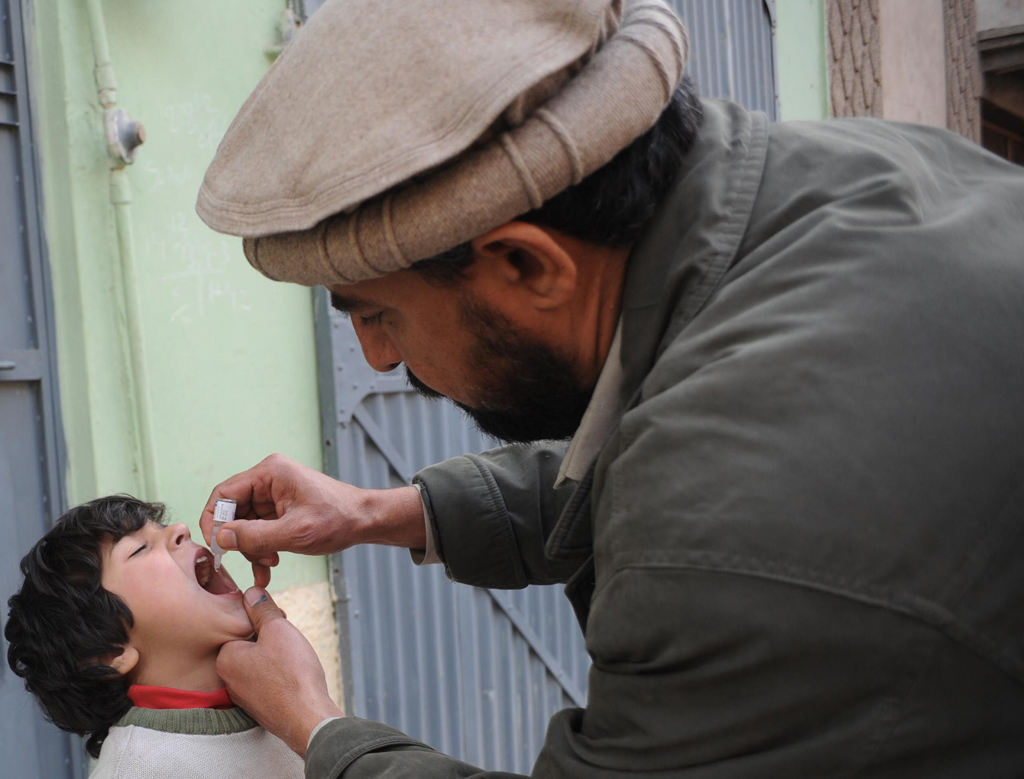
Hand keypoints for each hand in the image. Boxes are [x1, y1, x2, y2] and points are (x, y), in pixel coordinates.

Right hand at [200, 454, 423, 586]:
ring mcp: (274, 495)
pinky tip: (269, 568)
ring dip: (253, 549)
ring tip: (270, 565)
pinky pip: (259, 530)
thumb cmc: (338, 519)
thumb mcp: (295, 533)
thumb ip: (256, 537)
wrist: (365, 521)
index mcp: (270, 473)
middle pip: (233, 511)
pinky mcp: (280, 509)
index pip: (224, 494)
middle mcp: (268, 479)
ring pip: (245, 525)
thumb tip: (221, 538)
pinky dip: (261, 549)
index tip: (217, 547)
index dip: (215, 521)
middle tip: (256, 560)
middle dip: (240, 540)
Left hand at [217, 588, 342, 756]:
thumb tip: (251, 593)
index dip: (263, 619)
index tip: (280, 622)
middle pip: (249, 643)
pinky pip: (267, 679)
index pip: (239, 625)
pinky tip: (294, 676)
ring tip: (294, 659)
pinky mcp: (259, 705)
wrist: (307, 717)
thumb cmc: (291, 674)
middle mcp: (228, 678)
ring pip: (259, 661)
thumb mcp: (277, 629)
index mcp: (225, 657)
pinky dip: (280, 674)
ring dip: (277, 655)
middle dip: (270, 638)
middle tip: (289, 641)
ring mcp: (243, 695)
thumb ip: (262, 609)